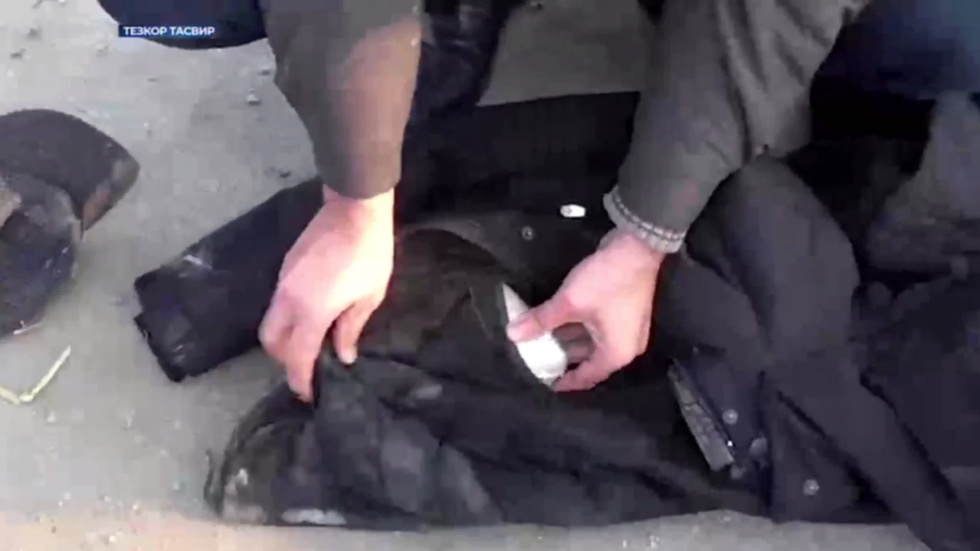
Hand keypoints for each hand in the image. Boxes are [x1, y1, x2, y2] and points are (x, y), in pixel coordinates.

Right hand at [259, 187, 393, 401]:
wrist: (354, 208)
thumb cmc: (370, 254)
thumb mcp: (369, 296)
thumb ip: (351, 328)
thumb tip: (343, 355)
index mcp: (312, 311)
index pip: (297, 355)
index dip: (300, 379)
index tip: (308, 394)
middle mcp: (288, 299)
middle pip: (271, 341)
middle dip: (284, 360)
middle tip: (308, 367)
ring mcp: (282, 281)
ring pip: (271, 321)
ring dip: (284, 339)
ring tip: (311, 344)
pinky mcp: (285, 268)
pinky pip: (278, 303)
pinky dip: (288, 318)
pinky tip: (311, 317)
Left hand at [507, 230, 664, 391]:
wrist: (636, 246)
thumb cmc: (607, 282)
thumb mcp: (569, 303)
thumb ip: (541, 321)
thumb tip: (512, 335)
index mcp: (615, 354)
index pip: (585, 377)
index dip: (562, 381)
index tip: (541, 381)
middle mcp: (623, 346)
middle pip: (587, 359)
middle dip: (560, 356)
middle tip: (533, 356)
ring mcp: (624, 328)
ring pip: (590, 340)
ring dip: (566, 337)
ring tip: (538, 337)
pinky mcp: (621, 311)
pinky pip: (595, 326)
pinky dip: (576, 325)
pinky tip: (555, 318)